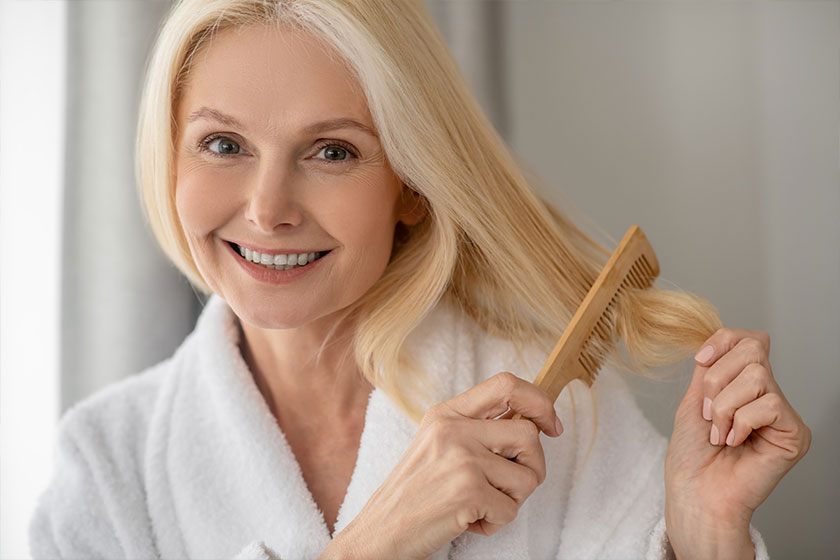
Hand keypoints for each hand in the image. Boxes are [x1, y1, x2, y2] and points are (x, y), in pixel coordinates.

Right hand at [321, 371, 562, 559]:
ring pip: (528, 476)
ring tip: (481, 505)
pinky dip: (495, 524)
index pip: (506, 385)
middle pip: (529, 435)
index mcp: (446, 414)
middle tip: (510, 486)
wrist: (379, 532)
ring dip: (512, 500)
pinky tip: (468, 521)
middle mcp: (453, 430)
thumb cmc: (413, 493)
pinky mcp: (467, 492)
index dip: (539, 402)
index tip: (551, 425)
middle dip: (532, 467)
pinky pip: (511, 510)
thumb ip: (475, 428)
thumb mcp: (436, 444)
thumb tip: (530, 422)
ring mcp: (461, 460)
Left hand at [664, 328, 810, 558]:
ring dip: (724, 406)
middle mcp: (769, 395)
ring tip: (719, 433)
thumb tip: (720, 340)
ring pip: (756, 376)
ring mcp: (783, 414)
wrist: (695, 492)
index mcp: (745, 385)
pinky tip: (735, 443)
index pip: (750, 340)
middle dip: (716, 379)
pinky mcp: (795, 434)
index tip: (700, 360)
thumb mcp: (695, 400)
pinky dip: (740, 422)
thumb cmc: (692, 455)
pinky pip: (767, 405)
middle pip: (752, 350)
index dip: (724, 341)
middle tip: (708, 414)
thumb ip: (710, 369)